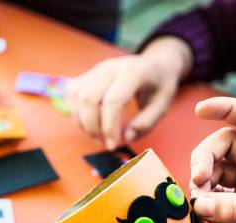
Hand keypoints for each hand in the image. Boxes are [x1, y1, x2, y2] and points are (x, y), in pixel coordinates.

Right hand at [66, 37, 191, 149]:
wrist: (155, 63)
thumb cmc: (160, 85)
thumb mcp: (163, 105)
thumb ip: (146, 123)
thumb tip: (126, 138)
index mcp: (134, 72)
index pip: (113, 101)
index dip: (109, 127)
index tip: (113, 146)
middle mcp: (111, 67)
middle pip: (88, 98)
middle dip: (92, 127)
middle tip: (104, 143)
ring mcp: (97, 68)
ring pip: (77, 96)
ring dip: (82, 122)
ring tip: (98, 135)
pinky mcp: (88, 74)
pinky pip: (72, 93)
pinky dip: (76, 112)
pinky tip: (90, 123)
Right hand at [190, 97, 235, 222]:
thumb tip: (199, 203)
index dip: (226, 108)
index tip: (200, 109)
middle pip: (223, 144)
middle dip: (204, 158)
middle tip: (197, 181)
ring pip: (214, 169)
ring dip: (201, 182)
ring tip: (200, 204)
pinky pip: (213, 194)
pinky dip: (205, 202)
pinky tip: (207, 215)